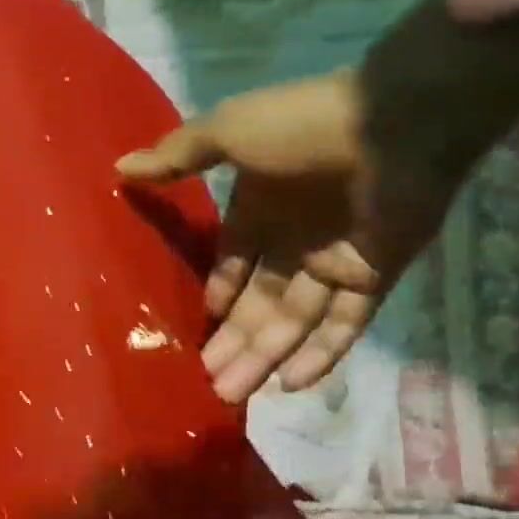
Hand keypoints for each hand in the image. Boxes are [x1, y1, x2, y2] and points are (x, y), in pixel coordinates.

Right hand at [116, 70, 452, 403]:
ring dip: (265, 357)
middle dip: (233, 342)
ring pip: (295, 321)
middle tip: (205, 383)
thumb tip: (119, 170)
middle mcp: (297, 239)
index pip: (233, 262)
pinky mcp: (374, 278)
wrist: (398, 124)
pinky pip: (346, 324)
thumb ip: (180, 156)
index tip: (190, 333)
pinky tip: (291, 384)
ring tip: (231, 395)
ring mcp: (337, 261)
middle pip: (260, 302)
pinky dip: (322, 354)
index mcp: (262, 206)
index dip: (216, 296)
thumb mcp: (231, 132)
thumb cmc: (306, 126)